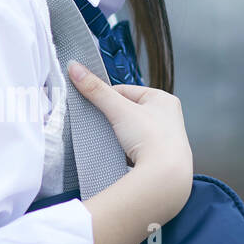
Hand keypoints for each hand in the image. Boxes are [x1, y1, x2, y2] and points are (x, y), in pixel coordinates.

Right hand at [67, 60, 193, 220]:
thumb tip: (74, 67)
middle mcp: (169, 116)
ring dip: (119, 134)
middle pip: (129, 110)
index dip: (106, 97)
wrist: (165, 176)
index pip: (126, 91)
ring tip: (112, 141)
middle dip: (113, 117)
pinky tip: (121, 154)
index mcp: (164, 99)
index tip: (92, 104)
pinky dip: (126, 150)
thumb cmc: (151, 138)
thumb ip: (95, 89)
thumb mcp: (119, 109)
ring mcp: (166, 137)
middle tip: (100, 124)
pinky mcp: (160, 156)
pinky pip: (136, 147)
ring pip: (132, 130)